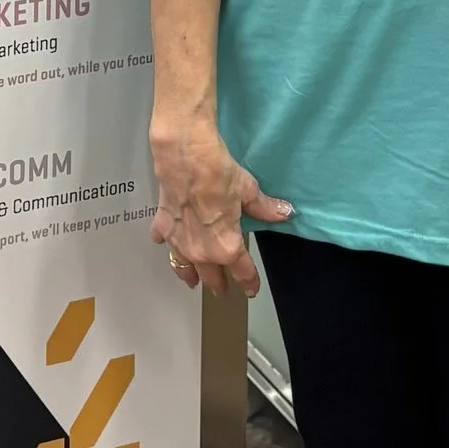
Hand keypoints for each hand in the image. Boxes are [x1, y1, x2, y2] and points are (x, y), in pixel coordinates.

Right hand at [150, 117, 288, 297]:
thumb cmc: (220, 174)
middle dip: (218, 283)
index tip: (252, 290)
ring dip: (189, 273)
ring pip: (183, 267)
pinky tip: (167, 240)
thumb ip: (264, 208)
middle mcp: (202, 252)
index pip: (242, 272)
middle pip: (211, 277)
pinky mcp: (162, 226)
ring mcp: (179, 241)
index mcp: (227, 247)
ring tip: (192, 280)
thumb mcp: (248, 191)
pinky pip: (164, 242)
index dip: (249, 282)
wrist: (186, 157)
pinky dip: (168, 243)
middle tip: (221, 289)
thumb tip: (286, 212)